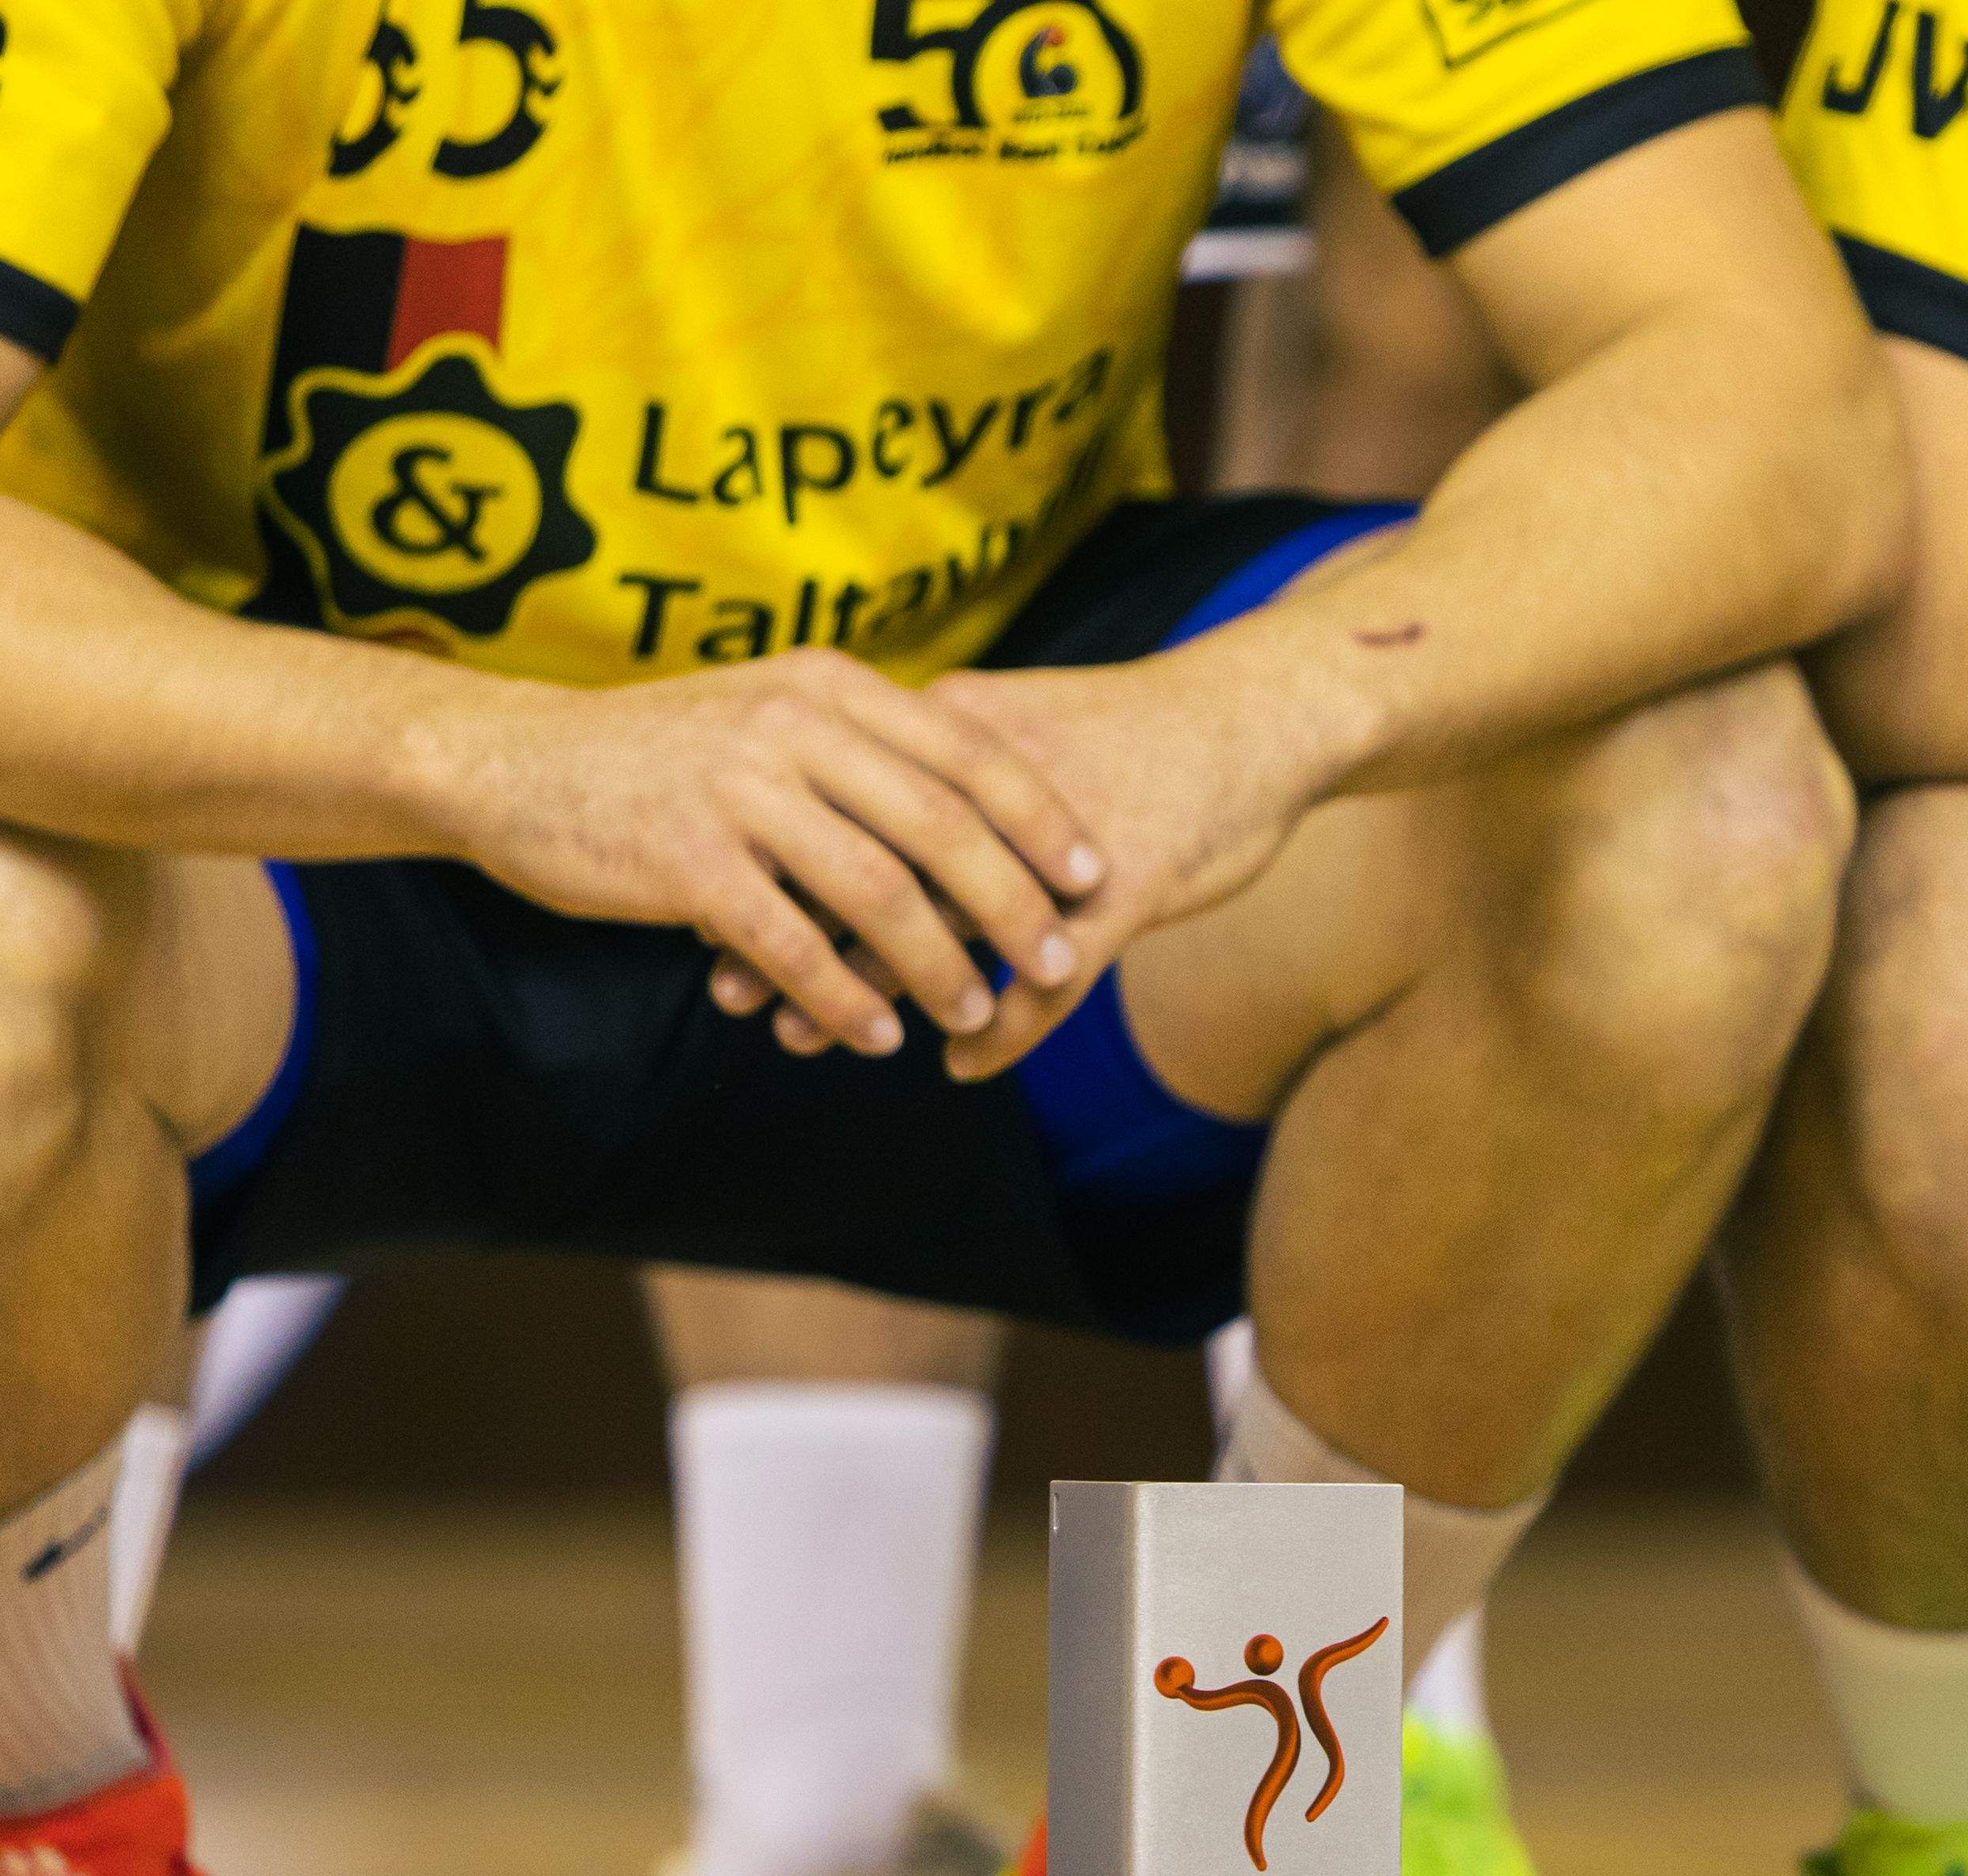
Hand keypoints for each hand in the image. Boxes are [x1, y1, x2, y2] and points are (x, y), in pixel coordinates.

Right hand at [427, 654, 1107, 1060]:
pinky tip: (876, 1038)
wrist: (511, 763)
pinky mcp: (687, 858)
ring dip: (938, 965)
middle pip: (943, 825)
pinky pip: (792, 945)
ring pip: (877, 892)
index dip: (1042, 819)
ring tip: (975, 1013)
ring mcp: (738, 790)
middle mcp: (791, 727)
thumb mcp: (767, 716)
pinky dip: (843, 998)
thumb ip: (858, 747)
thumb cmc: (656, 754)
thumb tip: (966, 803)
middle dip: (1014, 903)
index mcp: (825, 687)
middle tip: (1059, 961)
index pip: (967, 751)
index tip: (1093, 876)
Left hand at [710, 650, 1351, 1081]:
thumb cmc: (1142, 730)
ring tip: (804, 1040)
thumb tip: (863, 801)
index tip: (709, 905)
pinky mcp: (1120, 894)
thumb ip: (944, 766)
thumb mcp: (1026, 729)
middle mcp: (985, 787)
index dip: (771, 860)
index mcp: (954, 733)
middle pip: (862, 870)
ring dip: (864, 991)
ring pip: (935, 931)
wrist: (1258, 717)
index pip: (837, 803)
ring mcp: (1050, 847)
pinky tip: (963, 1066)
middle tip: (730, 990)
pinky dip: (999, 1031)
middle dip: (789, 934)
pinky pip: (1045, 984)